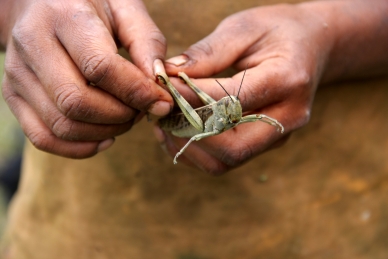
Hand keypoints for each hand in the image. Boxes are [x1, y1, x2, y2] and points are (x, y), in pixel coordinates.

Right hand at [0, 0, 172, 157]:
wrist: (41, 3)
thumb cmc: (91, 4)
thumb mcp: (126, 8)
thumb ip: (147, 42)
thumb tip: (159, 84)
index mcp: (63, 16)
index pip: (99, 67)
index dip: (136, 92)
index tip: (163, 101)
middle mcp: (32, 44)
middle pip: (76, 102)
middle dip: (121, 116)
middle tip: (142, 110)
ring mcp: (18, 74)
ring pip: (62, 125)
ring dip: (105, 132)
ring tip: (126, 118)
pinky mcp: (14, 96)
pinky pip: (43, 138)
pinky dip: (80, 147)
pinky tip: (105, 136)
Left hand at [156, 1, 387, 173]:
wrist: (312, 46)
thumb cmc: (277, 31)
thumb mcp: (244, 28)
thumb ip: (207, 52)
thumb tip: (168, 74)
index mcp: (287, 80)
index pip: (230, 100)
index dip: (189, 96)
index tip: (161, 86)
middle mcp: (288, 117)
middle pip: (233, 146)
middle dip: (188, 132)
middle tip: (160, 112)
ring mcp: (279, 135)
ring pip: (227, 160)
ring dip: (189, 147)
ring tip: (163, 124)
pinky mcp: (267, 143)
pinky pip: (227, 160)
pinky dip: (197, 152)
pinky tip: (178, 132)